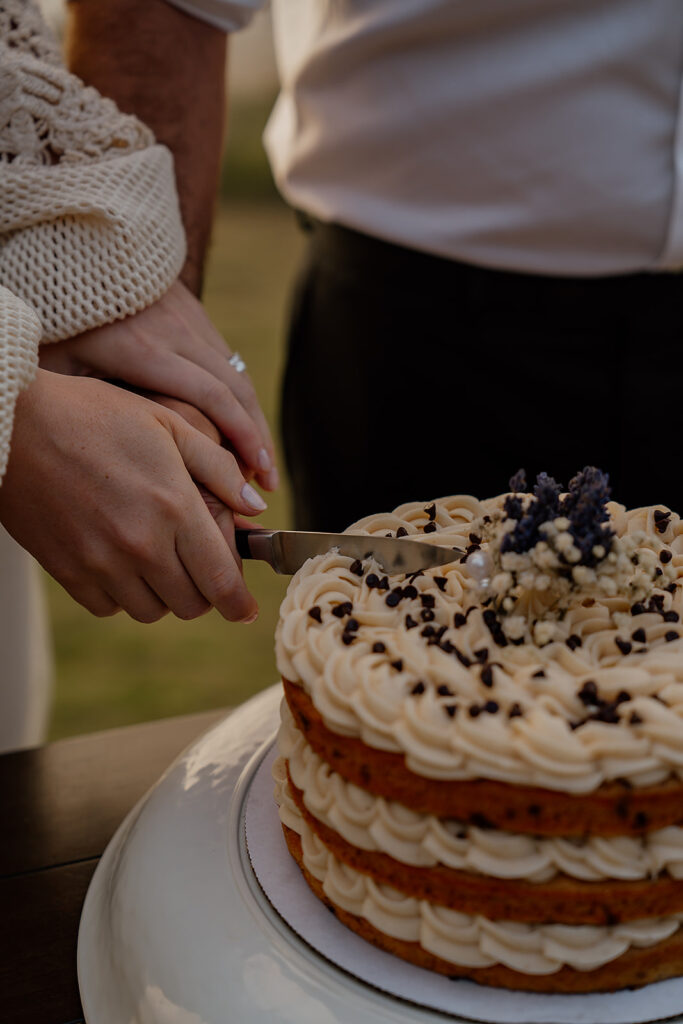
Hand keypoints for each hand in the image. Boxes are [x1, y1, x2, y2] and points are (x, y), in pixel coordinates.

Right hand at [0, 370, 266, 622]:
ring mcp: (101, 562)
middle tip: (199, 568)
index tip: (245, 609)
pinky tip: (121, 562)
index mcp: (175, 507)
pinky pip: (107, 607)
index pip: (221, 582)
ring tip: (158, 560)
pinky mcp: (67, 571)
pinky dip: (121, 595)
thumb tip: (255, 506)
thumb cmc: (95, 415)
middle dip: (205, 593)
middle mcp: (141, 544)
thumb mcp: (168, 424)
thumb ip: (219, 468)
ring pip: (151, 611)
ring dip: (164, 594)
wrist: (15, 425)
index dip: (240, 604)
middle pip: (191, 605)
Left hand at [38, 279, 278, 491]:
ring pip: (238, 375)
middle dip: (259, 438)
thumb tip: (115, 455)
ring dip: (254, 420)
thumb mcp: (64, 365)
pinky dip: (239, 397)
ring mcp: (191, 320)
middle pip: (237, 390)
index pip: (212, 396)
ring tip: (261, 461)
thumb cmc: (62, 319)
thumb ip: (95, 406)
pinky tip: (240, 425)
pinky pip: (227, 360)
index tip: (257, 472)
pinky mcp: (195, 313)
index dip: (242, 436)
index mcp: (145, 351)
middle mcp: (177, 333)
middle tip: (269, 481)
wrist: (76, 251)